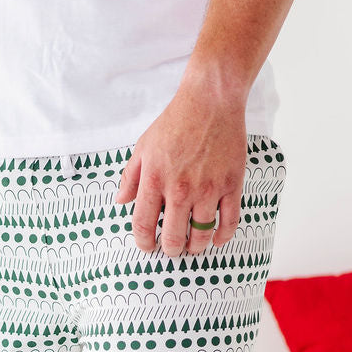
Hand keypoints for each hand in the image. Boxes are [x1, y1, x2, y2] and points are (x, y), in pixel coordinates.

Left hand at [114, 91, 248, 256]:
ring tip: (193, 247)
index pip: (143, 224)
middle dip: (171, 250)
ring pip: (201, 235)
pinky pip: (229, 222)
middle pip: (173, 237)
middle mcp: (180, 189)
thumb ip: (131, 177)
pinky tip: (217, 240)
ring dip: (196, 247)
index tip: (147, 247)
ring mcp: (207, 189)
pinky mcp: (230, 185)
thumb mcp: (143, 147)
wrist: (210, 101)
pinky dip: (223, 236)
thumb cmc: (175, 122)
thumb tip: (121, 202)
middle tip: (172, 250)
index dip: (144, 242)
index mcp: (155, 180)